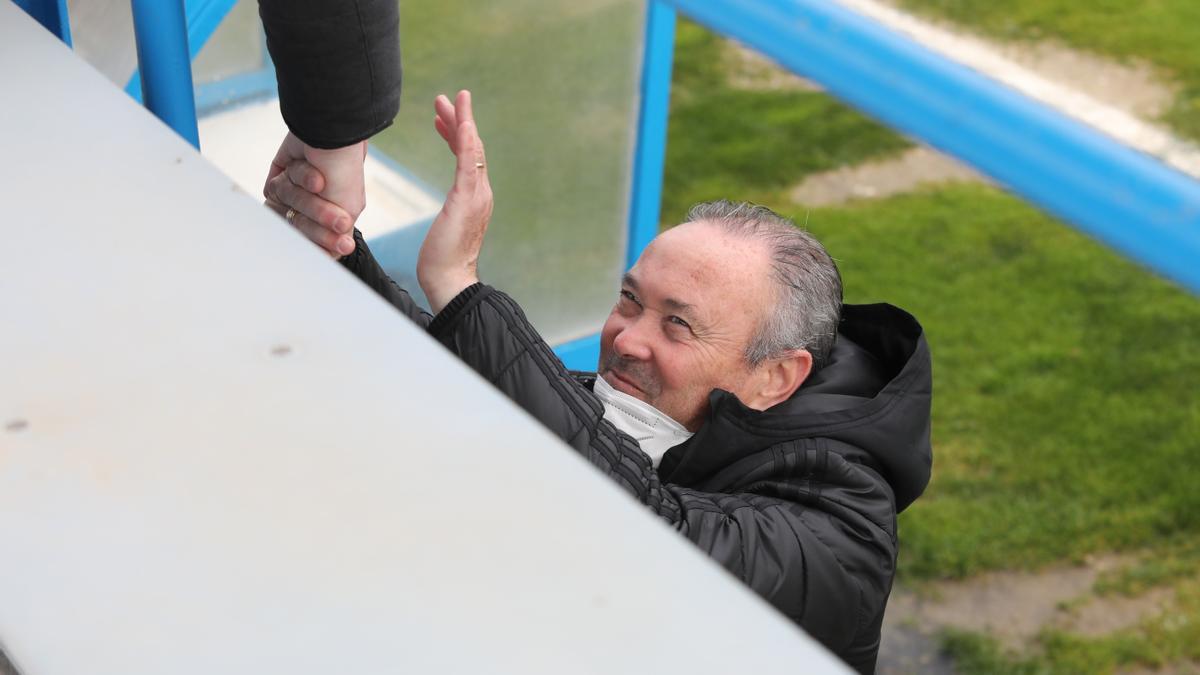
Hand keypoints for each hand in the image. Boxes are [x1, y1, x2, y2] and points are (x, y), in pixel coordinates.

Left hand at [262, 132, 365, 257]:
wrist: (330, 135)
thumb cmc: (343, 174)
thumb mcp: (347, 210)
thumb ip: (335, 236)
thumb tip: (329, 260)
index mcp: (332, 217)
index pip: (318, 243)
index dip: (323, 245)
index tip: (338, 246)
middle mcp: (312, 207)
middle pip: (301, 227)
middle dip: (318, 217)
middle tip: (336, 218)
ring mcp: (295, 192)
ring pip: (288, 206)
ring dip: (305, 193)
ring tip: (318, 180)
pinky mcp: (280, 176)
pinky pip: (277, 187)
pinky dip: (295, 177)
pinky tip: (305, 164)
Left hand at [418, 90, 493, 312]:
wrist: (450, 280)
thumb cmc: (442, 261)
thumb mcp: (446, 228)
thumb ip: (450, 215)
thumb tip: (448, 215)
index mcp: (475, 198)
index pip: (468, 158)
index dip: (455, 135)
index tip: (442, 119)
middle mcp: (482, 192)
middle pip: (473, 147)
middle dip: (458, 120)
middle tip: (443, 99)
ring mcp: (477, 195)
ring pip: (472, 149)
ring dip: (461, 122)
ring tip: (449, 102)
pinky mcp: (467, 199)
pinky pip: (469, 163)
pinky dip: (466, 141)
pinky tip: (462, 123)